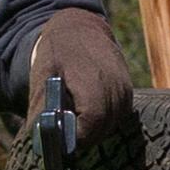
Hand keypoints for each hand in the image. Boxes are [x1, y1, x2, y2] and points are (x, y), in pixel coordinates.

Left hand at [23, 9, 136, 138]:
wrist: (80, 28)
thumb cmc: (57, 52)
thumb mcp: (41, 76)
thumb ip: (41, 108)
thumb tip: (41, 141)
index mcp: (93, 81)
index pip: (92, 123)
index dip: (77, 138)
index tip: (62, 140)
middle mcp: (115, 87)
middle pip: (103, 128)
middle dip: (84, 137)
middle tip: (66, 135)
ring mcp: (125, 89)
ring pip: (111, 125)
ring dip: (94, 130)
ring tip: (75, 123)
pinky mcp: (128, 92)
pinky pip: (117, 117)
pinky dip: (103, 120)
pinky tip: (87, 112)